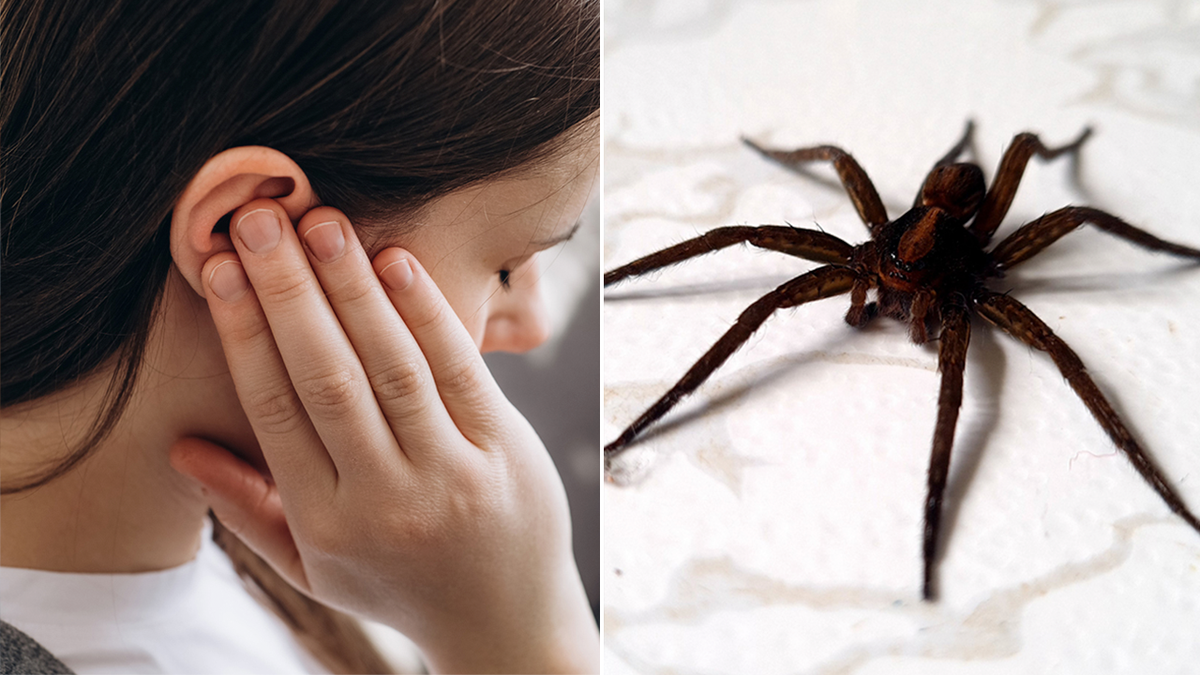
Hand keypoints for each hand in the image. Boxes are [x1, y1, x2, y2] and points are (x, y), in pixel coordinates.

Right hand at [170, 199, 598, 673]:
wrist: (504, 619)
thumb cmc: (399, 584)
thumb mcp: (313, 567)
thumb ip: (248, 509)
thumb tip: (181, 447)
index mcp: (325, 522)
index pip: (273, 409)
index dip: (243, 332)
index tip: (216, 267)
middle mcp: (385, 498)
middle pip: (326, 377)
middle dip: (287, 292)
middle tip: (256, 220)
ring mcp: (451, 473)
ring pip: (391, 366)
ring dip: (352, 289)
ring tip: (320, 223)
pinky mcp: (504, 449)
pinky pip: (459, 370)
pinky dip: (426, 312)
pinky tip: (394, 261)